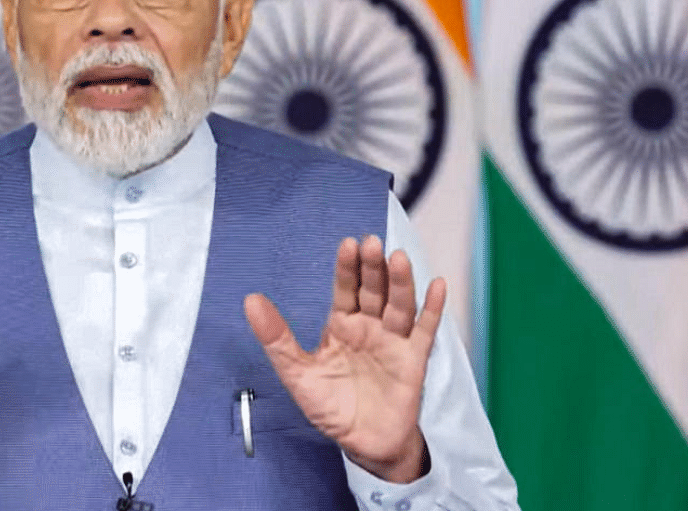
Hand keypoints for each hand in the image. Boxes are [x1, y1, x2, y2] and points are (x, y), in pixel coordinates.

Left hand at [244, 235, 443, 482]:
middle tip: (371, 243)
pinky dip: (433, 309)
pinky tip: (437, 286)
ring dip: (401, 282)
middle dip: (373, 267)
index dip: (346, 268)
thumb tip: (250, 301)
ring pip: (399, 305)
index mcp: (341, 325)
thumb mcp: (297, 373)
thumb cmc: (331, 407)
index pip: (345, 289)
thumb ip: (276, 338)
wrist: (363, 444)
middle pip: (373, 291)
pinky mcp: (413, 360)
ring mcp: (393, 341)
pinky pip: (425, 331)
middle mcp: (369, 327)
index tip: (347, 244)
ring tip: (398, 258)